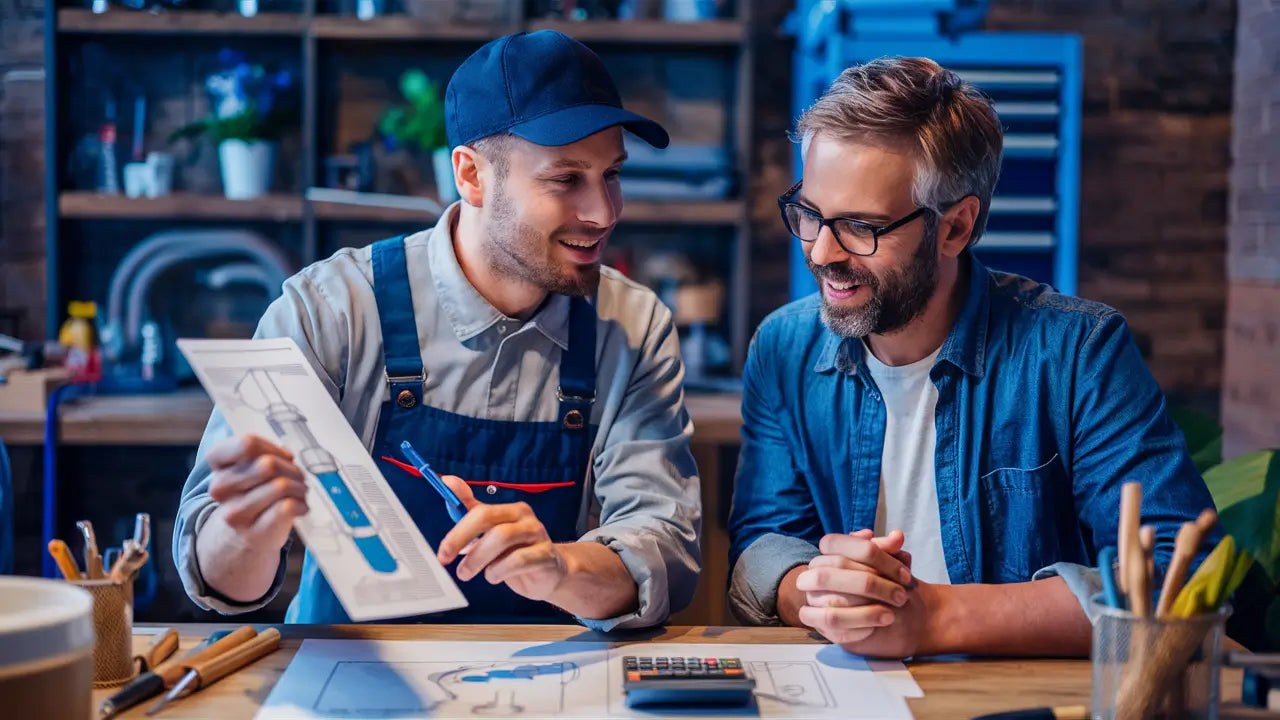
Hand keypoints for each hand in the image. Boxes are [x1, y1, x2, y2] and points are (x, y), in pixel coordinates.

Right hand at [206, 434, 308, 550]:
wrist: (241, 535)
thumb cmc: (253, 491)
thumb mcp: (250, 466)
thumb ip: (264, 454)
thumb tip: (287, 457)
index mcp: (218, 463)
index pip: (247, 443)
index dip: (272, 448)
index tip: (282, 457)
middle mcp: (220, 488)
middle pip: (269, 465)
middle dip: (291, 469)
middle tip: (297, 478)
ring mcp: (235, 513)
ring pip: (280, 486)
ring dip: (299, 488)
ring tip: (299, 493)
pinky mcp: (253, 532)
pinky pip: (286, 508)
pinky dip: (300, 504)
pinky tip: (299, 507)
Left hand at [434, 477, 566, 601]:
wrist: (550, 574)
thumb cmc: (516, 552)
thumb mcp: (491, 533)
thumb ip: (470, 510)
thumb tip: (448, 481)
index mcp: (510, 510)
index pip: (479, 511)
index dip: (457, 530)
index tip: (442, 551)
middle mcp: (525, 517)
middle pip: (488, 519)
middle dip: (461, 540)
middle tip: (447, 561)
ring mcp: (538, 535)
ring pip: (502, 538)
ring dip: (478, 559)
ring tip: (467, 573)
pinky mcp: (546, 555)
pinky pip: (518, 560)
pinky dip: (499, 571)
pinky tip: (494, 576)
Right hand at [797, 530, 929, 657]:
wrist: (860, 607)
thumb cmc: (874, 580)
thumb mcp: (881, 563)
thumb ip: (888, 549)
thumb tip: (897, 536)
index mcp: (827, 552)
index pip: (846, 544)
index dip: (879, 556)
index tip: (905, 574)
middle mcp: (814, 572)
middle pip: (839, 569)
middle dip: (875, 584)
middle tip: (901, 596)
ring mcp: (811, 597)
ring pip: (833, 604)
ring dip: (866, 613)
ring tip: (890, 616)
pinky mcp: (815, 621)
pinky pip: (833, 627)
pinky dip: (856, 629)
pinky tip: (874, 629)